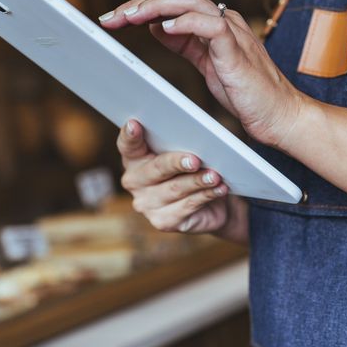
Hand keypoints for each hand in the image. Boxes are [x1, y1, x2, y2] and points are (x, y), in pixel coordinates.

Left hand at [100, 0, 306, 147]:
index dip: (141, 8)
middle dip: (140, 4)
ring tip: (129, 16)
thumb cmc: (247, 93)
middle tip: (110, 16)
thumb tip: (157, 27)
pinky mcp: (238, 50)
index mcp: (213, 24)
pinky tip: (163, 29)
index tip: (113, 19)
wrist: (279, 115)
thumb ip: (185, 43)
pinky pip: (211, 25)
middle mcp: (223, 21)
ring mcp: (232, 32)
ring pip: (190, 2)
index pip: (172, 4)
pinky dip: (186, 23)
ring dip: (155, 7)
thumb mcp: (207, 64)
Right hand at [118, 120, 246, 242]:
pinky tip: (219, 188)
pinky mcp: (162, 221)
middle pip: (156, 168)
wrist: (210, 205)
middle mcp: (134, 182)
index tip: (135, 124)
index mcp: (134, 159)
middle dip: (176, 162)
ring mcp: (146, 204)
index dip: (130, 135)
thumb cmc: (192, 170)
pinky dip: (206, 195)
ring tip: (215, 176)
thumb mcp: (184, 151)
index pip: (128, 145)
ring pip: (175, 188)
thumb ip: (179, 142)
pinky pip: (187, 206)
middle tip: (195, 160)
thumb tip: (193, 135)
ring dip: (198, 181)